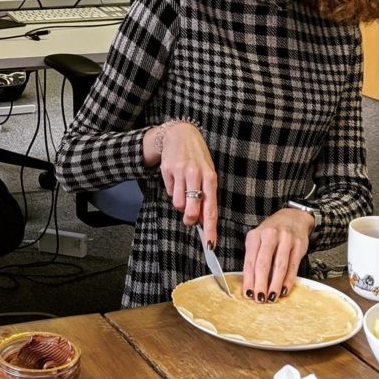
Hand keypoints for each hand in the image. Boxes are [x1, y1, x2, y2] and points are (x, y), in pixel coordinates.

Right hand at [144, 122, 217, 245]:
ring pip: (178, 203)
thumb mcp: (207, 174)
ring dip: (180, 203)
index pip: (211, 209)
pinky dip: (172, 191)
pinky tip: (176, 180)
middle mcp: (197, 175)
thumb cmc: (197, 159)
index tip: (210, 244)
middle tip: (189, 220)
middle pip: (192, 209)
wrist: (180, 135)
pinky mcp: (168, 170)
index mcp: (210, 178)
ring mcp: (181, 172)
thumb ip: (206, 196)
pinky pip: (169, 192)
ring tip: (183, 191)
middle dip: (189, 219)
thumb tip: (202, 221)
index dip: (210, 229)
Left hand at [241, 208, 313, 302]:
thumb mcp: (257, 239)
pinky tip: (284, 290)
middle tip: (259, 299)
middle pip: (264, 264)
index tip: (247, 293)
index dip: (248, 279)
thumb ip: (253, 257)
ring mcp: (286, 240)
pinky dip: (288, 280)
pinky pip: (293, 266)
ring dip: (275, 285)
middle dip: (261, 284)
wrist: (293, 217)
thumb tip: (250, 283)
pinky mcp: (299, 245)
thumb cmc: (271, 233)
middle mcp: (270, 236)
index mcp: (255, 236)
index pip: (250, 261)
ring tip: (271, 298)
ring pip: (280, 267)